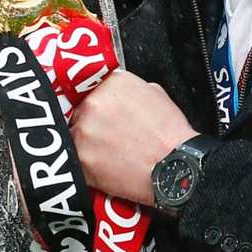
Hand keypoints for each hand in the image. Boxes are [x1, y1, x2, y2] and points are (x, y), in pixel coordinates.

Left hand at [71, 70, 198, 204]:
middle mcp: (94, 103)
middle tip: (108, 137)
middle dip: (91, 124)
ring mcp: (84, 130)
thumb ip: (129, 91)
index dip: (98, 103)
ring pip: (74, 135)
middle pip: (80, 111)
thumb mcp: (156, 95)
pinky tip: (105, 168)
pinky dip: (86, 165)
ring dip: (87, 145)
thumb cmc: (171, 136)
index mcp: (112, 83)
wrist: (177, 167)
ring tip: (109, 155)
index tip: (101, 113)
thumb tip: (119, 96)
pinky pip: (75, 159)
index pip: (92, 87)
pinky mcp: (81, 158)